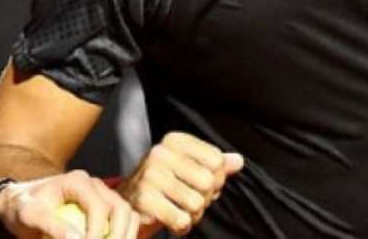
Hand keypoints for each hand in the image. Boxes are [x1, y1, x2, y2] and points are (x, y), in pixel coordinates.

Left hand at [0, 170, 140, 238]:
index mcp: (78, 181)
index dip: (98, 232)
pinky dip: (123, 235)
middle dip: (119, 235)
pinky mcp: (103, 208)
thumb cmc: (22, 208)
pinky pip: (122, 221)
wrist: (19, 204)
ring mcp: (102, 195)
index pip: (99, 207)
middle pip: (121, 209)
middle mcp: (94, 185)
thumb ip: (51, 226)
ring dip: (126, 236)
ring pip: (127, 214)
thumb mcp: (30, 216)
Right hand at [118, 132, 243, 234]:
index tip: (201, 183)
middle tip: (190, 199)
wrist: (129, 201)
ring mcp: (150, 176)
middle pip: (208, 182)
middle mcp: (160, 153)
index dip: (217, 178)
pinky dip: (181, 226)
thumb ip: (215, 163)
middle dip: (205, 198)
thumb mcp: (189, 167)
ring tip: (180, 209)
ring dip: (193, 214)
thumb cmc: (164, 184)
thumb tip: (238, 161)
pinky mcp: (144, 199)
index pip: (217, 160)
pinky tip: (172, 219)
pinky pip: (181, 220)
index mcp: (175, 141)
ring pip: (196, 203)